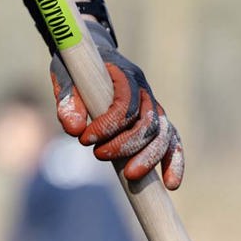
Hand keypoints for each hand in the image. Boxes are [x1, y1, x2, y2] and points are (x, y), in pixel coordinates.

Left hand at [51, 19, 182, 189]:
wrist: (94, 57)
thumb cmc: (79, 69)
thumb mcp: (66, 77)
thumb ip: (68, 100)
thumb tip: (74, 129)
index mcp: (125, 75)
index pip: (124, 104)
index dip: (107, 125)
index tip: (84, 140)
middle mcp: (145, 91)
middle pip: (148, 123)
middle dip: (126, 145)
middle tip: (99, 156)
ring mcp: (154, 107)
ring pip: (163, 134)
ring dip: (150, 157)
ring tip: (130, 176)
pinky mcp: (157, 122)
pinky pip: (172, 141)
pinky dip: (174, 161)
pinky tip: (171, 184)